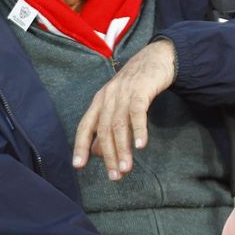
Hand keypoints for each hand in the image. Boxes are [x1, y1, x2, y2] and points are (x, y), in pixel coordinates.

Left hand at [70, 38, 176, 179]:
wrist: (156, 57)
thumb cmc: (137, 85)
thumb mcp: (118, 104)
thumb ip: (108, 126)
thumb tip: (97, 152)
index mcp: (99, 101)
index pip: (85, 126)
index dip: (81, 146)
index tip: (78, 166)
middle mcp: (107, 97)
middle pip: (103, 130)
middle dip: (108, 156)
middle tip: (114, 176)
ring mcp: (123, 92)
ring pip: (118, 125)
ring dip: (122, 149)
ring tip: (126, 169)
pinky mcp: (141, 89)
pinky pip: (137, 112)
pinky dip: (138, 130)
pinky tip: (141, 146)